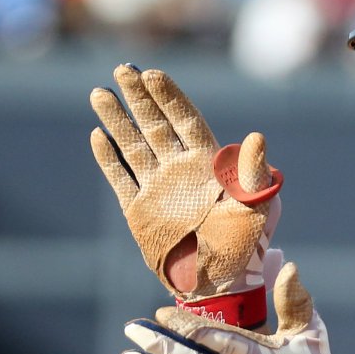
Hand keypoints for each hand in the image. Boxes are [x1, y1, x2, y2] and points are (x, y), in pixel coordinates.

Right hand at [90, 65, 282, 326]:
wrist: (218, 285)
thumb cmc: (245, 245)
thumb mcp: (256, 206)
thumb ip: (253, 173)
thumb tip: (256, 137)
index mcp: (209, 163)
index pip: (185, 120)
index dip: (170, 97)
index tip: (152, 73)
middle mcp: (180, 169)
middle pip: (155, 124)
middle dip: (139, 97)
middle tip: (122, 68)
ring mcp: (158, 188)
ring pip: (133, 146)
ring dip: (117, 120)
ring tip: (99, 93)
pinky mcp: (140, 211)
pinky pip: (122, 179)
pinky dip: (109, 159)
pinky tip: (98, 136)